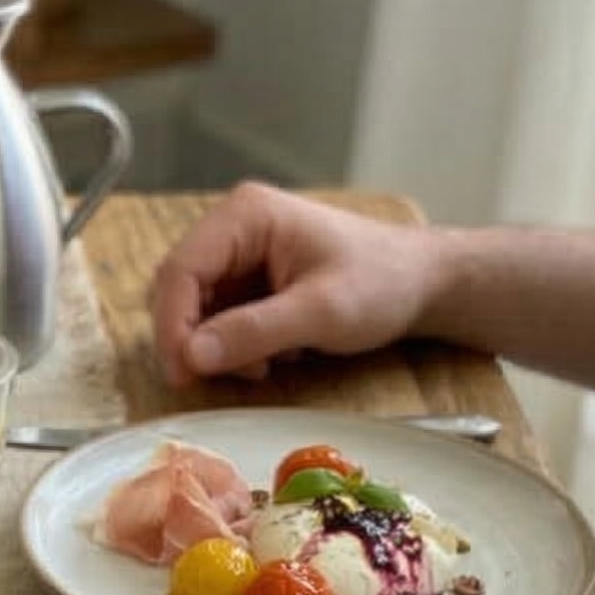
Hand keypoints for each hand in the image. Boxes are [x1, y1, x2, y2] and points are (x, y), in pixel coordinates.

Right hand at [148, 182, 450, 385]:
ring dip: (214, 346)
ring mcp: (240, 254)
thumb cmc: (382, 283)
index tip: (182, 373)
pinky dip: (232, 346)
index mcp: (245, 215)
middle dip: (190, 338)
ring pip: (193, 309)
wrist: (423, 283)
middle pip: (177, 289)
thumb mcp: (319, 312)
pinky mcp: (248, 280)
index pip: (180, 270)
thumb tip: (191, 357)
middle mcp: (233, 227)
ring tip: (260, 364)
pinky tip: (268, 357)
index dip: (172, 325)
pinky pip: (216, 319)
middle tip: (209, 379)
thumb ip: (253, 332)